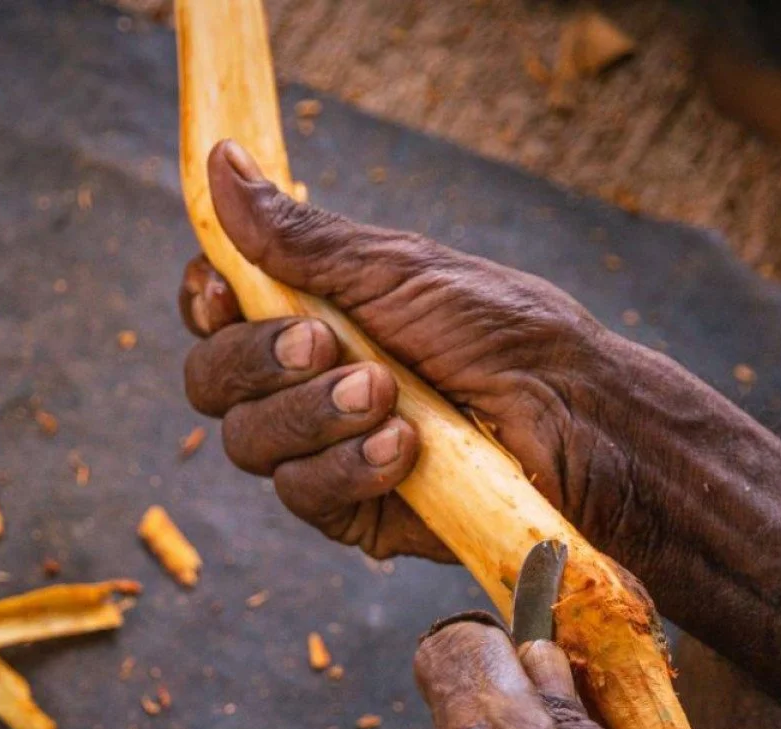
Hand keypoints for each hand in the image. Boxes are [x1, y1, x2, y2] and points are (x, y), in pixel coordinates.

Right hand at [179, 141, 646, 561]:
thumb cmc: (502, 332)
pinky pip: (303, 494)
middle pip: (212, 380)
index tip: (222, 288)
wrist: (575, 417)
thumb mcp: (397, 271)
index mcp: (311, 315)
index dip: (205, 303)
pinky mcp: (351, 512)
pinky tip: (404, 447)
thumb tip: (221, 163)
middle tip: (324, 343)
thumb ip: (301, 238)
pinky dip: (347, 464)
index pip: (217, 313)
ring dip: (311, 412)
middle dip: (257, 360)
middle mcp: (305, 386)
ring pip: (248, 442)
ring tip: (386, 393)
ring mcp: (323, 452)